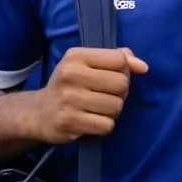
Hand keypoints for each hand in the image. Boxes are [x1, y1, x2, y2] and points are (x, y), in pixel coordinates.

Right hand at [32, 47, 148, 142]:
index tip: (111, 77)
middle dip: (120, 93)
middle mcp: (70, 74)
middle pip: (121, 84)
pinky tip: (91, 122)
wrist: (39, 113)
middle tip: (105, 96)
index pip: (119, 60)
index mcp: (76, 56)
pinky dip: (104, 126)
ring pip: (116, 106)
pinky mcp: (69, 121)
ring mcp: (68, 99)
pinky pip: (107, 125)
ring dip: (112, 112)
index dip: (124, 71)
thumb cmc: (71, 86)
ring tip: (97, 109)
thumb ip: (117, 59)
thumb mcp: (88, 65)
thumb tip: (143, 67)